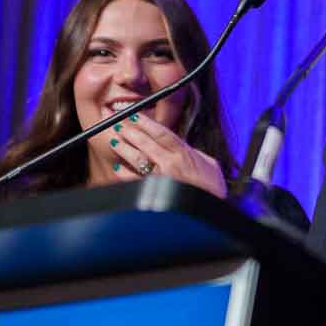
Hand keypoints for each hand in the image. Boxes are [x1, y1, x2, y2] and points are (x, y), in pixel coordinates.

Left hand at [107, 114, 226, 197]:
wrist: (211, 211)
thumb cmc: (212, 190)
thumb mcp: (210, 164)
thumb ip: (195, 154)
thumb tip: (187, 149)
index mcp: (184, 153)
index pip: (161, 132)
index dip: (145, 121)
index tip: (133, 114)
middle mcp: (170, 163)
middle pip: (144, 141)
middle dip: (128, 130)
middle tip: (115, 121)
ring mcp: (160, 178)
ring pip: (136, 158)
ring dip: (123, 148)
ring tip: (114, 140)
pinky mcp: (153, 192)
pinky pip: (133, 180)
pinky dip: (123, 173)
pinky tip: (117, 167)